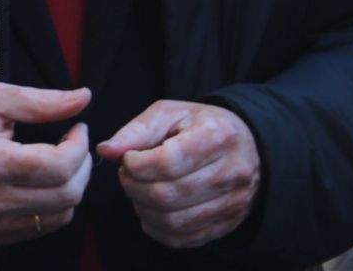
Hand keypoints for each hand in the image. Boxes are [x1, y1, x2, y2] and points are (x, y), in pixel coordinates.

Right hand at [0, 83, 92, 246]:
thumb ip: (40, 100)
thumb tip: (84, 97)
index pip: (58, 165)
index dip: (79, 145)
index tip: (77, 128)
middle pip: (67, 193)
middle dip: (82, 166)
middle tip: (75, 145)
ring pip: (64, 213)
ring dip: (73, 185)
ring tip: (63, 163)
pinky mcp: (0, 236)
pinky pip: (48, 225)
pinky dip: (58, 203)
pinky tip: (47, 182)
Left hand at [98, 100, 259, 248]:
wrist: (246, 146)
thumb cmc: (199, 126)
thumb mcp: (169, 114)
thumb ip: (137, 131)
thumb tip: (106, 151)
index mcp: (218, 136)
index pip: (168, 162)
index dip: (137, 165)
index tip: (128, 159)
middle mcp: (232, 172)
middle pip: (168, 194)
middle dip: (134, 187)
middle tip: (126, 175)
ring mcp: (233, 202)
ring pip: (174, 220)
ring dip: (143, 209)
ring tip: (137, 190)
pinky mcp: (229, 223)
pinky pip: (185, 238)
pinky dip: (158, 229)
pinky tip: (149, 210)